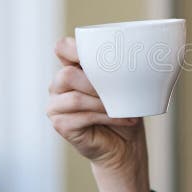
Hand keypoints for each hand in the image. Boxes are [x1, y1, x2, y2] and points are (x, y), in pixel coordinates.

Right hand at [46, 36, 147, 173]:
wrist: (125, 143)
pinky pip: (81, 117)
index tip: (101, 56)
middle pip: (67, 74)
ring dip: (103, 103)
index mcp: (71, 68)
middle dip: (96, 83)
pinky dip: (106, 117)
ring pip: (75, 98)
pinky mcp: (60, 125)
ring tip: (122, 107)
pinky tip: (123, 119)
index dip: (76, 48)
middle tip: (119, 90)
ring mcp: (56, 106)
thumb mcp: (123, 85)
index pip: (63, 48)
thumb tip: (135, 56)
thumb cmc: (123, 110)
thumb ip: (118, 68)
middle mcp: (58, 85)